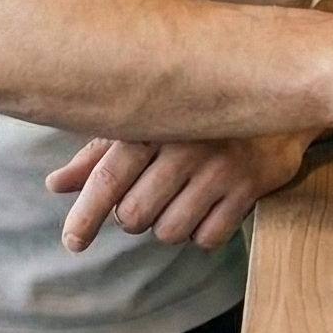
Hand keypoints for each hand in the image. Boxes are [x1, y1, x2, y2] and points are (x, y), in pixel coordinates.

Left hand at [47, 133, 311, 252]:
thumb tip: (55, 186)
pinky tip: (209, 205)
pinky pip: (208, 238)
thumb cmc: (196, 110)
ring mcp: (222, 165)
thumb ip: (99, 155)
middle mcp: (187, 143)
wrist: (276, 90)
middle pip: (135, 215)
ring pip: (170, 231)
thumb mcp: (146, 122)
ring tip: (181, 198)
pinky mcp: (251, 186)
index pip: (108, 178)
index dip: (85, 216)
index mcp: (154, 121)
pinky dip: (202, 232)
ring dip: (168, 226)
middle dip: (134, 217)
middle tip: (148, 198)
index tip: (73, 242)